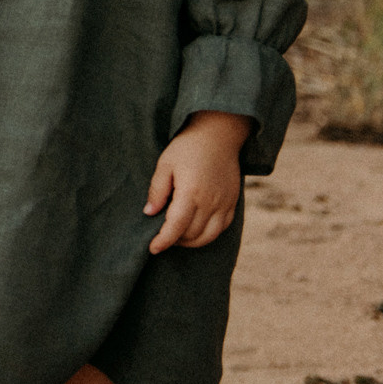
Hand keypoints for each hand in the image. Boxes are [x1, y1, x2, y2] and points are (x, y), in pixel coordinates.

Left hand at [146, 110, 250, 252]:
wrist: (218, 135)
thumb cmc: (187, 147)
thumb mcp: (165, 164)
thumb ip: (157, 190)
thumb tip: (150, 213)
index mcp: (191, 192)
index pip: (176, 227)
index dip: (164, 241)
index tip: (152, 248)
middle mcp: (211, 202)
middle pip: (192, 235)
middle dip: (175, 240)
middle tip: (161, 236)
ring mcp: (224, 204)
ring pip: (208, 236)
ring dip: (191, 241)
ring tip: (177, 235)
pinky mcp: (233, 203)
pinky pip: (221, 228)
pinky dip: (208, 234)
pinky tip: (195, 229)